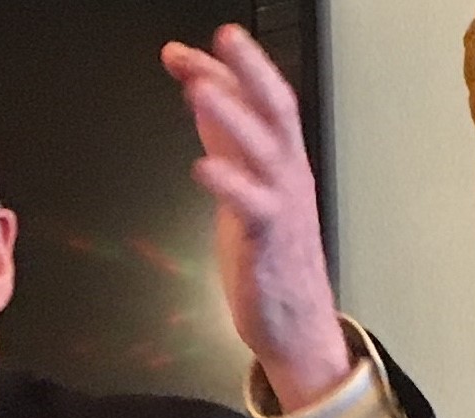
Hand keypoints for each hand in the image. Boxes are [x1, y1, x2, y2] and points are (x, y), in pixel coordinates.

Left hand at [162, 25, 349, 411]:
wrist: (294, 324)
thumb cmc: (268, 257)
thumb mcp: (241, 188)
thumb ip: (223, 143)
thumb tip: (201, 95)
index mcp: (279, 162)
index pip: (256, 101)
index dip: (224, 71)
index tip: (180, 51)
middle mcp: (286, 175)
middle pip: (275, 108)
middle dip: (248, 69)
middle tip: (220, 37)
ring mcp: (282, 206)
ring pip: (263, 148)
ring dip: (232, 115)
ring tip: (200, 88)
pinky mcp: (268, 242)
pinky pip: (252, 206)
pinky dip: (228, 182)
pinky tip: (202, 167)